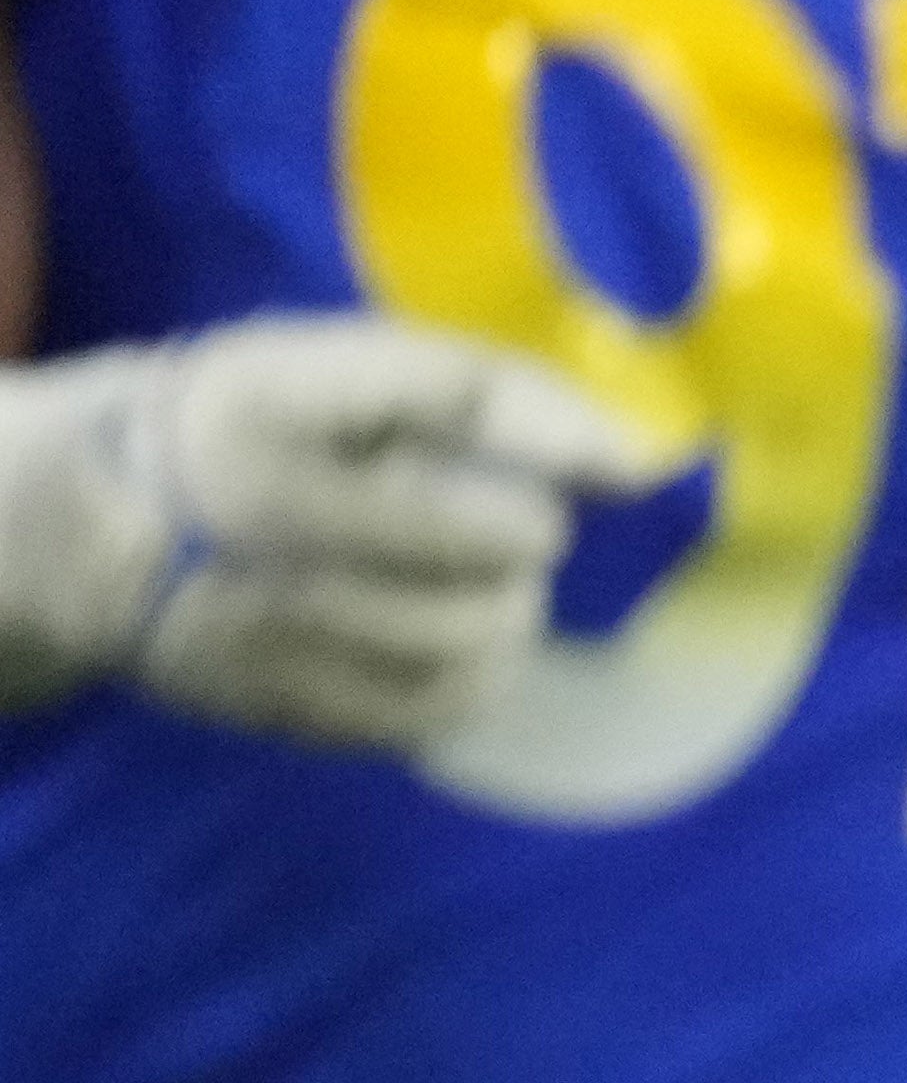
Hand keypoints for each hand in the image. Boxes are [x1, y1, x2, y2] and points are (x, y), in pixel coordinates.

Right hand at [0, 322, 673, 750]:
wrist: (97, 529)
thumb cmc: (262, 428)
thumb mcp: (339, 371)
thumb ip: (484, 392)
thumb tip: (633, 464)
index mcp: (265, 401)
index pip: (450, 395)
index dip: (558, 435)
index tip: (613, 467)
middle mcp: (255, 514)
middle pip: (484, 543)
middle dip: (522, 539)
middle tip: (503, 534)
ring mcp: (258, 620)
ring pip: (468, 638)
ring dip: (508, 615)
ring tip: (480, 592)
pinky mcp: (271, 702)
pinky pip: (430, 710)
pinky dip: (470, 681)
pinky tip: (447, 647)